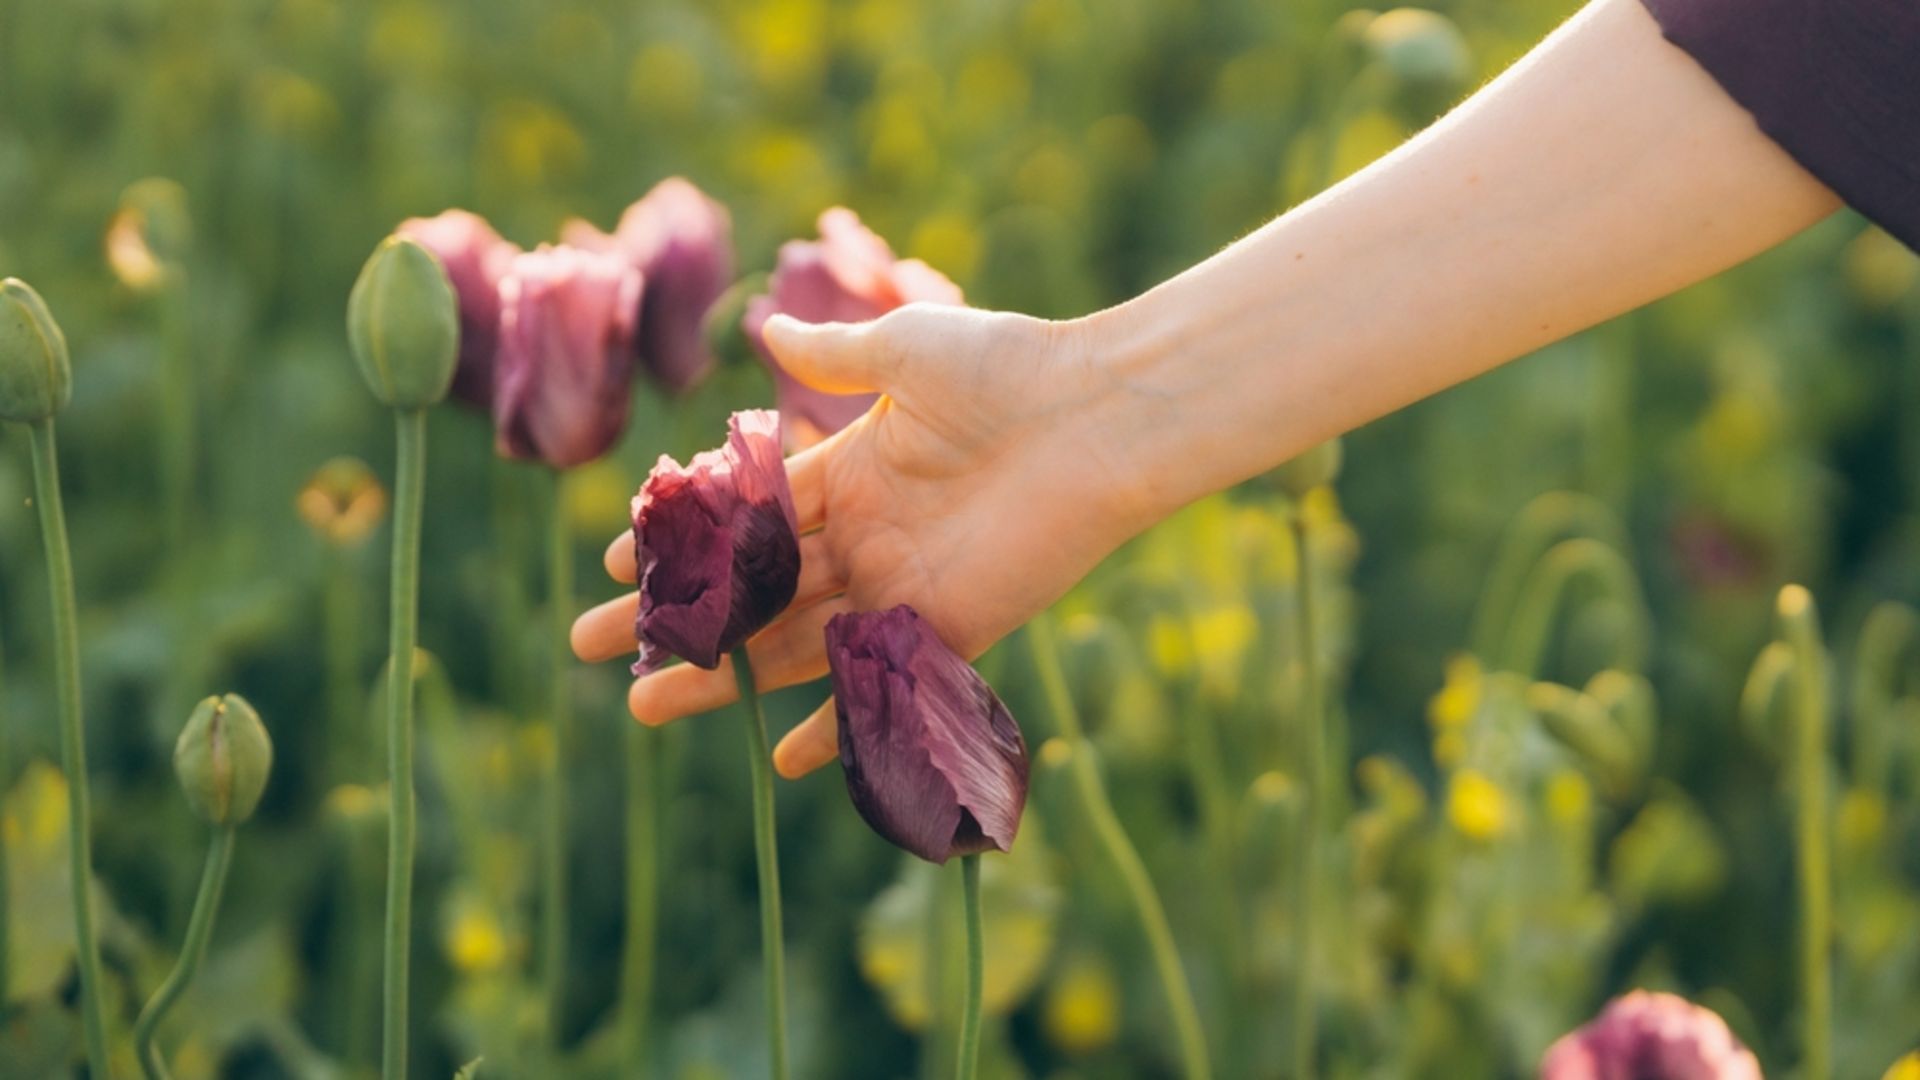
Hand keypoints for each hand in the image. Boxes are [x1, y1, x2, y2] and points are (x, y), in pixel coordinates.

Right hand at [571, 304, 1147, 777]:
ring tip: (644, 707)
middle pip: (751, 590)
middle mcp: (866, 537)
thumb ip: (837, 357)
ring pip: (792, 643)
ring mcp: (902, 589)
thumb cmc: (1008, 369)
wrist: (1099, 418)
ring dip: (723, 677)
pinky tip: (784, 759)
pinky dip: (839, 726)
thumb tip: (767, 330)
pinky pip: (881, 686)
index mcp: (851, 473)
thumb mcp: (908, 350)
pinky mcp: (950, 629)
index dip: (683, 541)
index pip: (746, 517)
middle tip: (595, 647)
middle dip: (675, 619)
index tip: (619, 566)